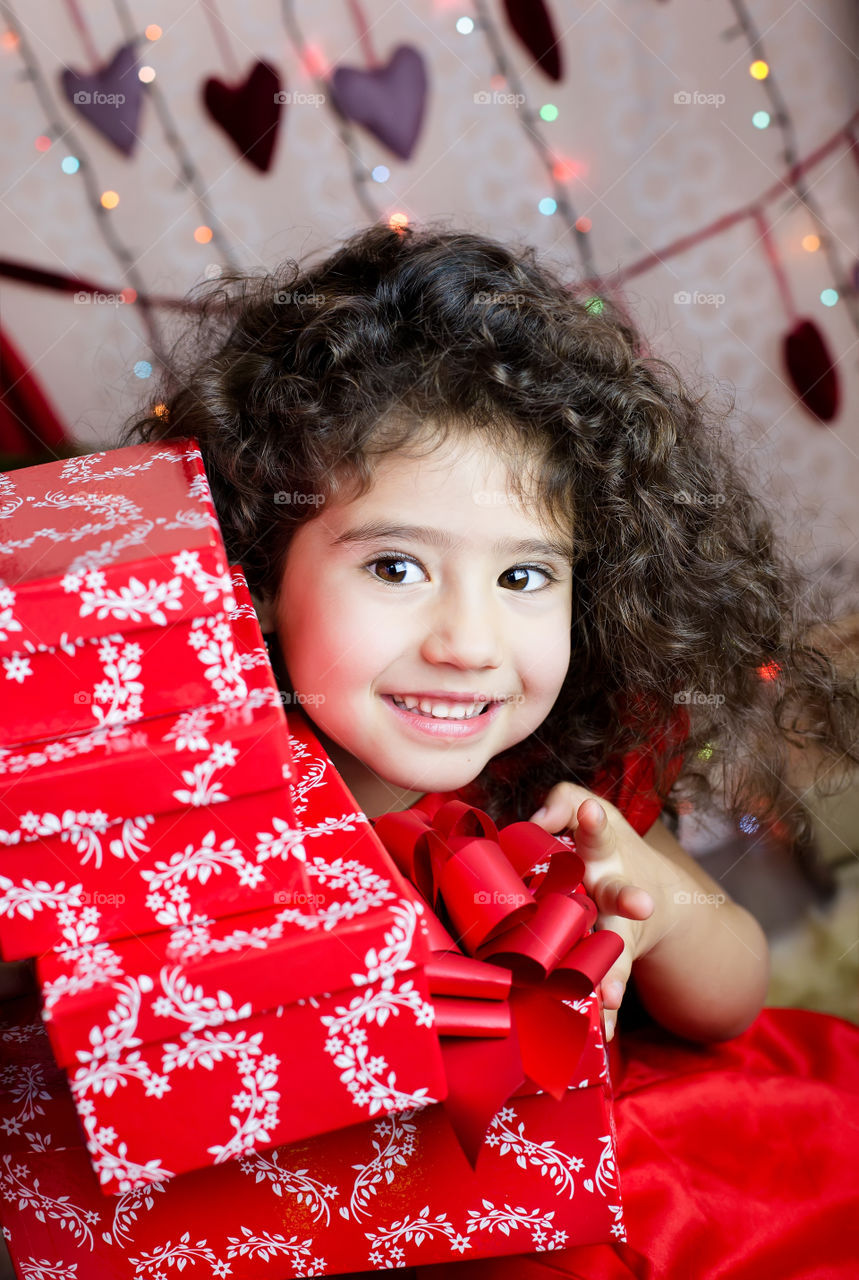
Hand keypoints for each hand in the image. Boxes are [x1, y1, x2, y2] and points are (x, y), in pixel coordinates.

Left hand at [529, 783, 673, 1040]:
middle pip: (623, 894)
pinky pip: (610, 992)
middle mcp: (614, 892)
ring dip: (617, 974)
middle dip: (630, 899)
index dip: (591, 820)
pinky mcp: (614, 966)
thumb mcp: (591, 811)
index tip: (589, 813)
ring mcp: (617, 933)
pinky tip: (605, 1032)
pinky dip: (609, 1014)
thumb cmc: (604, 848)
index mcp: (604, 853)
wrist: (657, 898)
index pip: (599, 831)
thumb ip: (565, 802)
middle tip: (640, 903)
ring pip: (618, 954)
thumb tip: (537, 820)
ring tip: (613, 995)